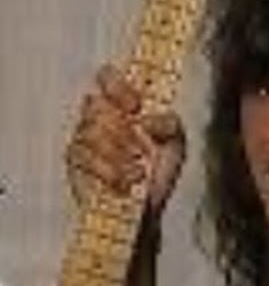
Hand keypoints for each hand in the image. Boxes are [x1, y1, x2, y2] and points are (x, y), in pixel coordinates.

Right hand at [65, 64, 185, 219]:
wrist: (149, 207)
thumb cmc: (160, 170)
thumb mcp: (176, 145)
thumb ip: (169, 125)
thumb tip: (146, 121)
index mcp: (123, 106)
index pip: (108, 78)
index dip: (117, 87)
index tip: (134, 105)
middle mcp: (100, 117)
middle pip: (96, 106)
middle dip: (121, 130)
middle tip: (140, 150)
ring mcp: (84, 138)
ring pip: (90, 133)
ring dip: (117, 154)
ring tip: (138, 172)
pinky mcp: (75, 162)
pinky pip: (83, 158)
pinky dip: (107, 171)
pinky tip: (125, 183)